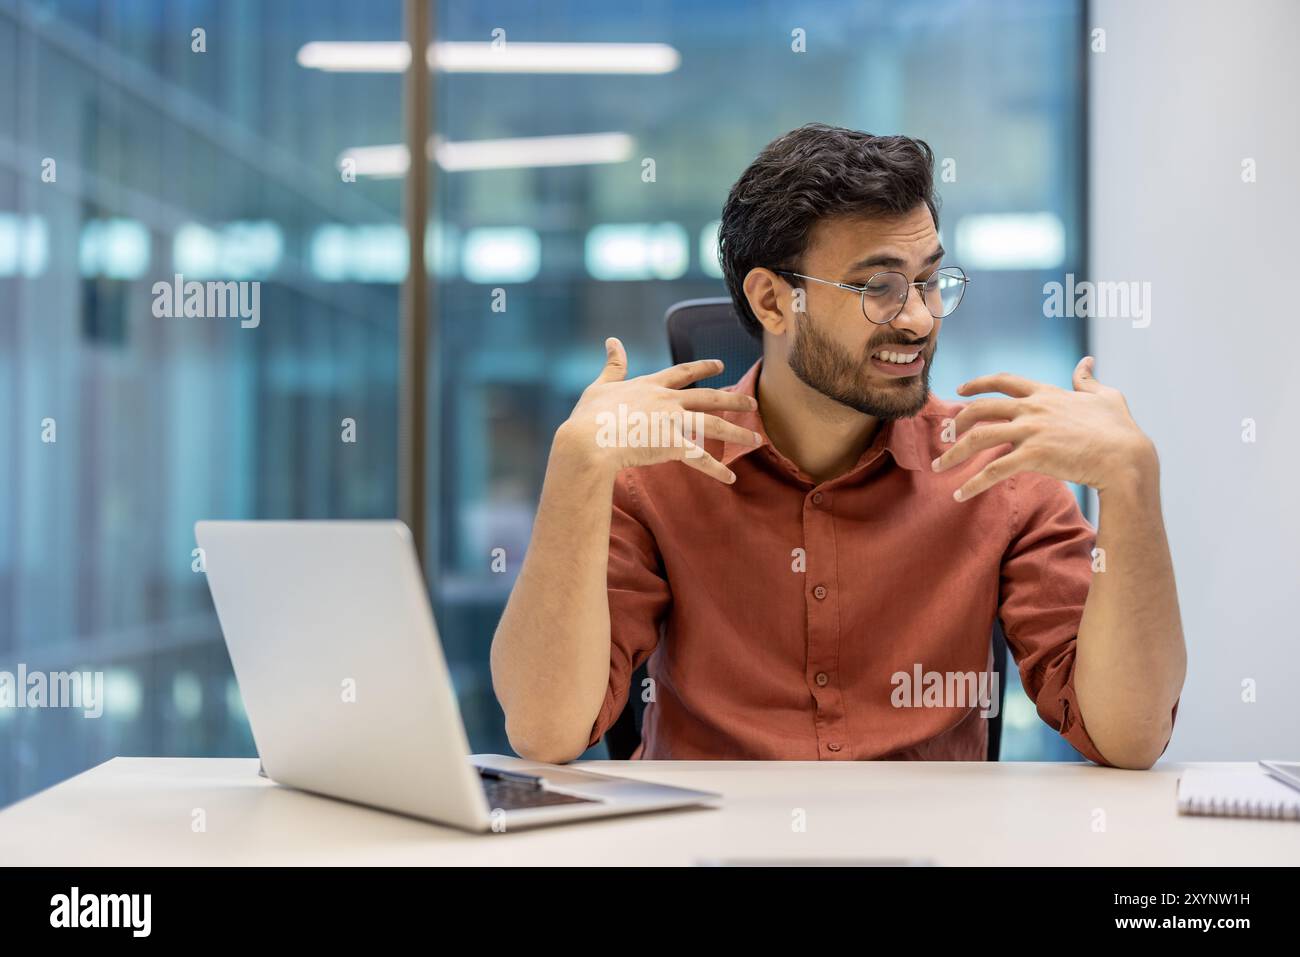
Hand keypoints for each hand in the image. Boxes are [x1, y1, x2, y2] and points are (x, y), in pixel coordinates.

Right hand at [556, 338, 761, 483]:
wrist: (588, 440)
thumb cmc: (588, 416)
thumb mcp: (599, 386)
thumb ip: (613, 365)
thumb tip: (612, 340)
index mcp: (649, 385)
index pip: (682, 372)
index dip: (703, 367)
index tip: (720, 365)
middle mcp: (666, 400)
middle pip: (708, 397)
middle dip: (733, 400)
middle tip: (753, 404)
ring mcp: (671, 422)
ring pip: (713, 425)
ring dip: (738, 433)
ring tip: (758, 440)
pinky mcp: (672, 445)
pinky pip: (701, 459)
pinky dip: (716, 470)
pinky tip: (731, 478)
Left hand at [931, 356, 1156, 500]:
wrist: (1127, 458)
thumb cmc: (1120, 430)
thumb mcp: (1107, 395)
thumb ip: (1089, 380)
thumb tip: (1087, 362)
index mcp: (1046, 393)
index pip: (1005, 381)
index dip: (979, 383)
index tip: (960, 389)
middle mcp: (1033, 409)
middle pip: (982, 408)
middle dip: (958, 420)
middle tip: (945, 434)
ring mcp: (1031, 431)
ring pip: (979, 439)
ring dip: (954, 454)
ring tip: (939, 467)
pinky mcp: (1033, 456)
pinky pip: (993, 471)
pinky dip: (973, 484)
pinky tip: (960, 495)